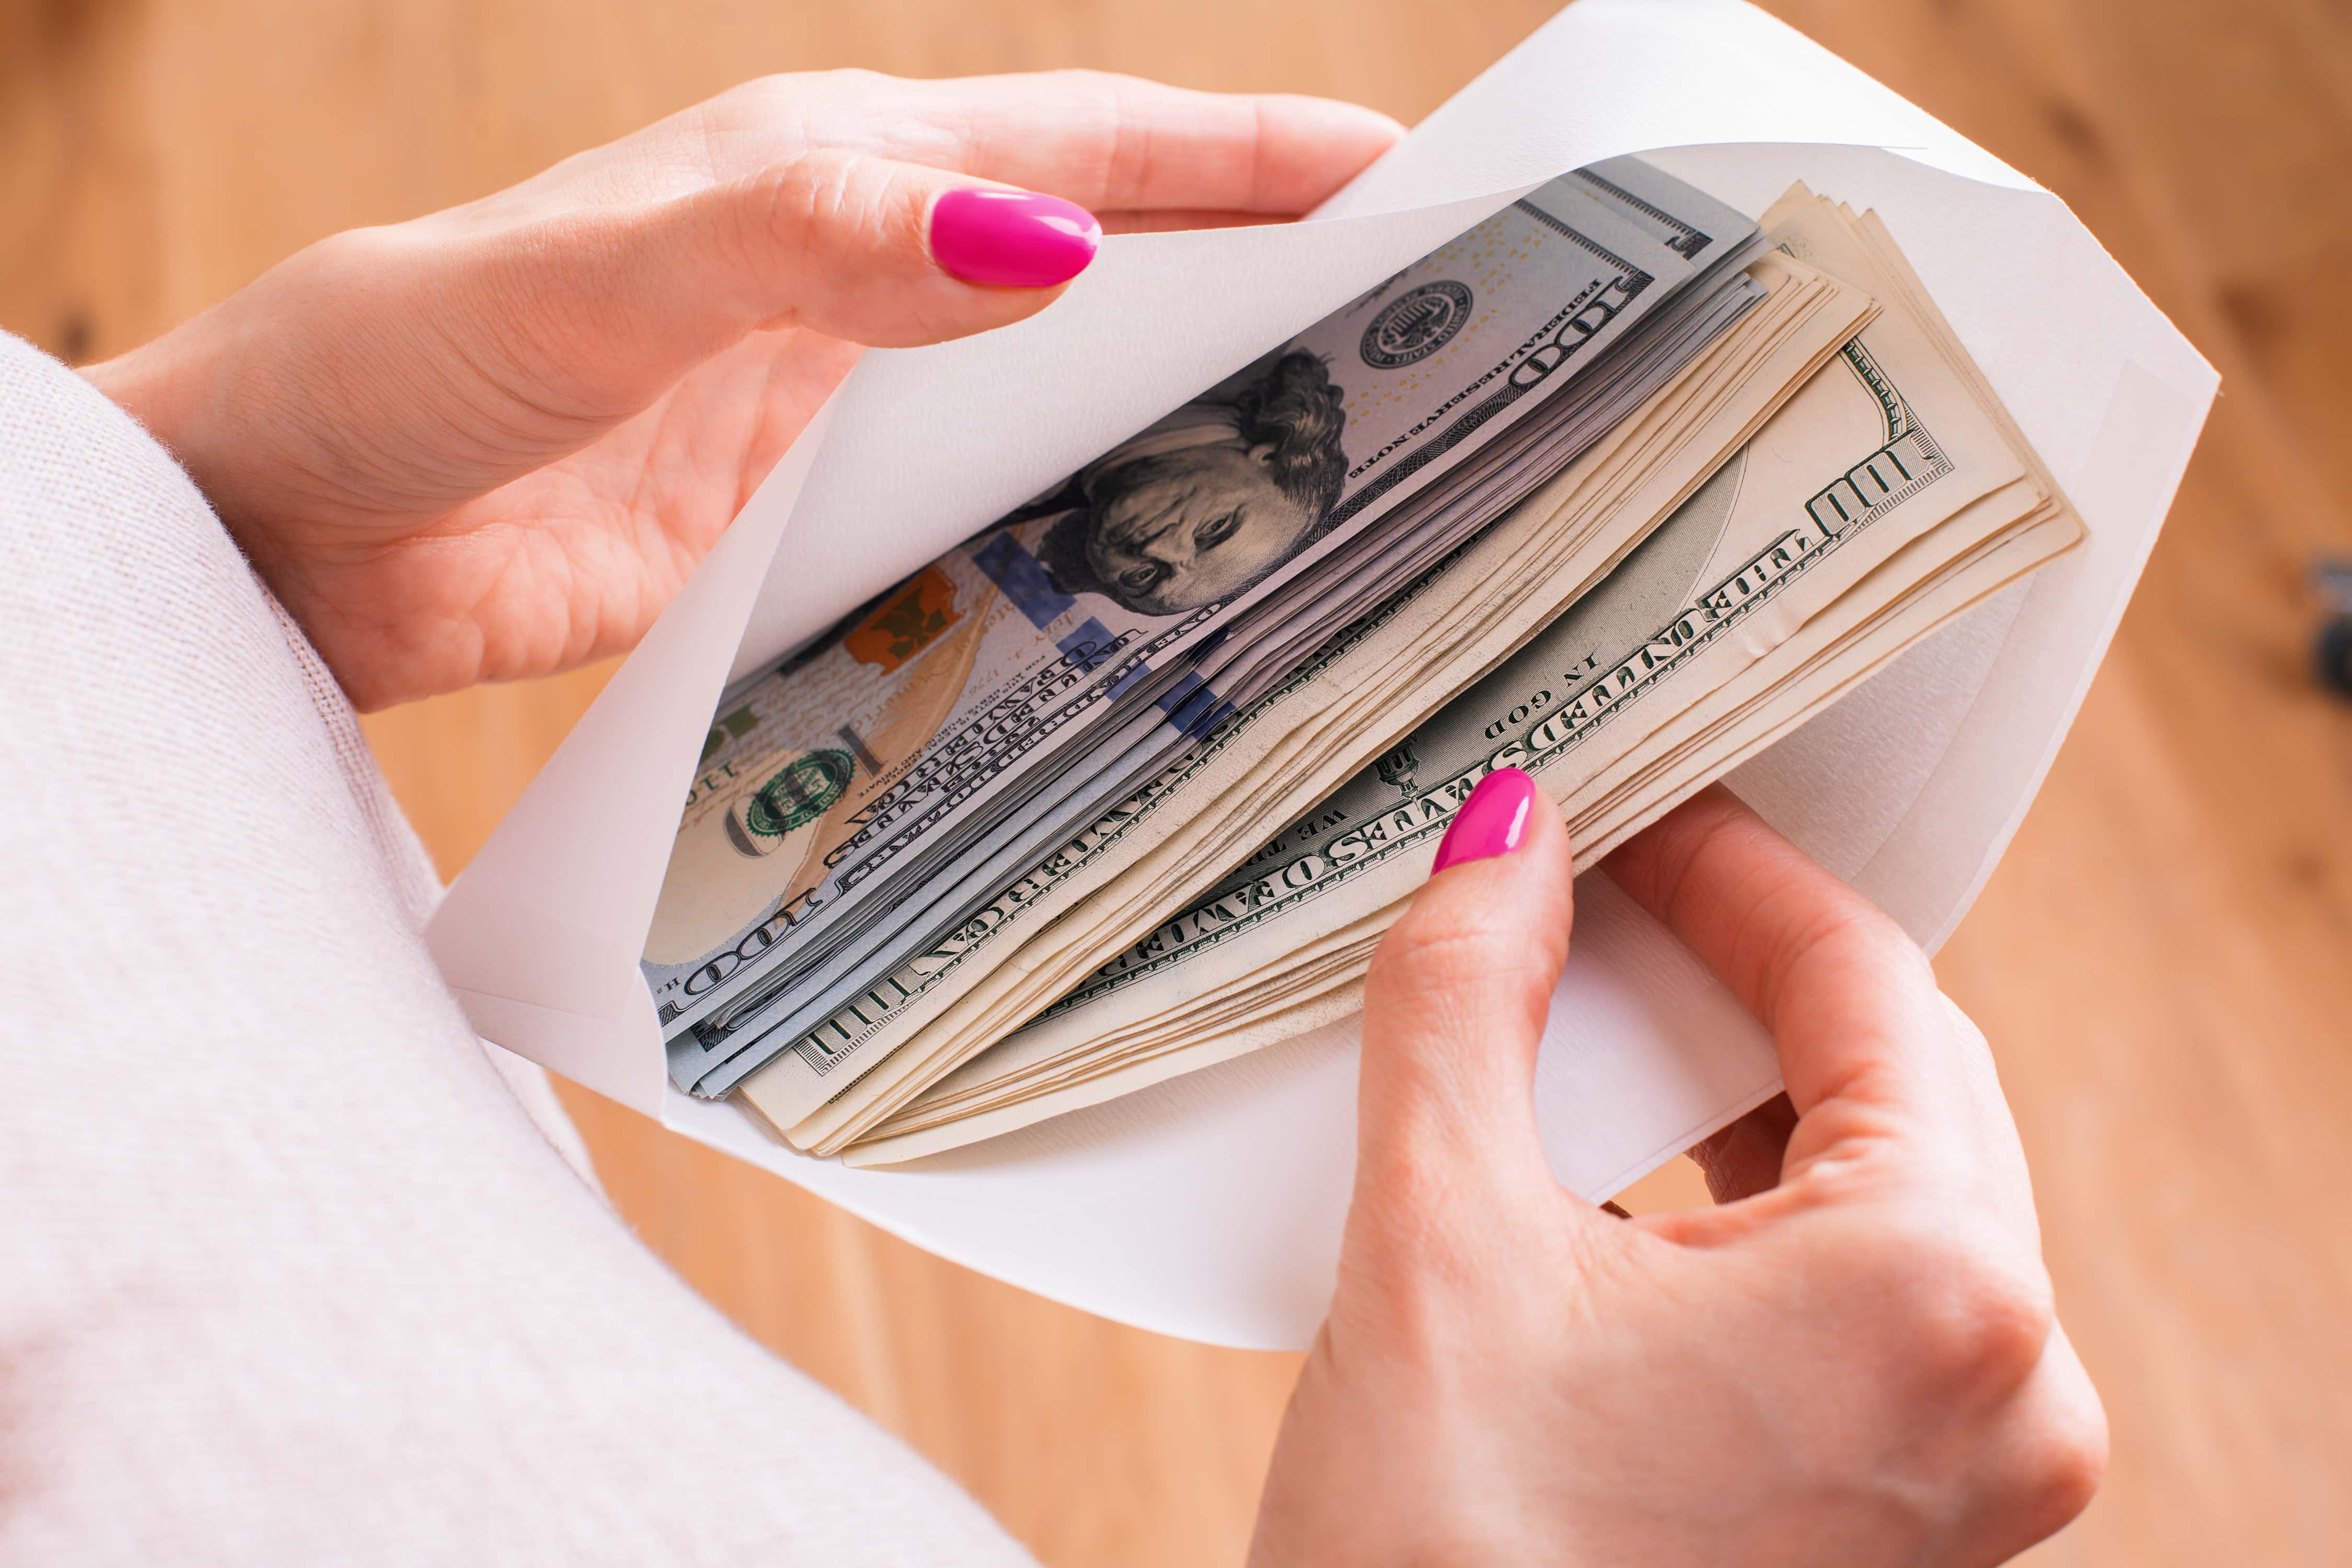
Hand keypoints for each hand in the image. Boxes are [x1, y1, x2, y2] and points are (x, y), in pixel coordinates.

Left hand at [87, 71, 1400, 708]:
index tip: (1409, 176)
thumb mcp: (610, 276)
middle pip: (1107, 255)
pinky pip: (982, 510)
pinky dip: (1074, 529)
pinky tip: (1145, 584)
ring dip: (1184, 408)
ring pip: (1059, 388)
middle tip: (1424, 326)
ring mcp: (837, 400)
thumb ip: (811, 244)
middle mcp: (854, 272)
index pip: (1088, 145)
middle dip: (1264, 269)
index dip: (1249, 154)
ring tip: (1334, 464)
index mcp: (831, 171)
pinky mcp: (806, 519)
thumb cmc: (405, 356)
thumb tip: (1045, 244)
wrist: (282, 527)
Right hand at [1250, 776, 2104, 1565]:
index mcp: (1937, 1298)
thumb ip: (1472, 997)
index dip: (1739, 875)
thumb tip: (1509, 840)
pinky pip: (1867, 1291)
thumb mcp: (1434, 1235)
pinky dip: (1758, 1208)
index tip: (1642, 812)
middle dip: (1750, 975)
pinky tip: (1641, 1169)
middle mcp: (2002, 1389)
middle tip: (1618, 893)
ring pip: (1886, 1185)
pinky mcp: (1910, 1509)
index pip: (1869, 988)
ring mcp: (1969, 1465)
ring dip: (1750, 1090)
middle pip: (1900, 1079)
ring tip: (1614, 1018)